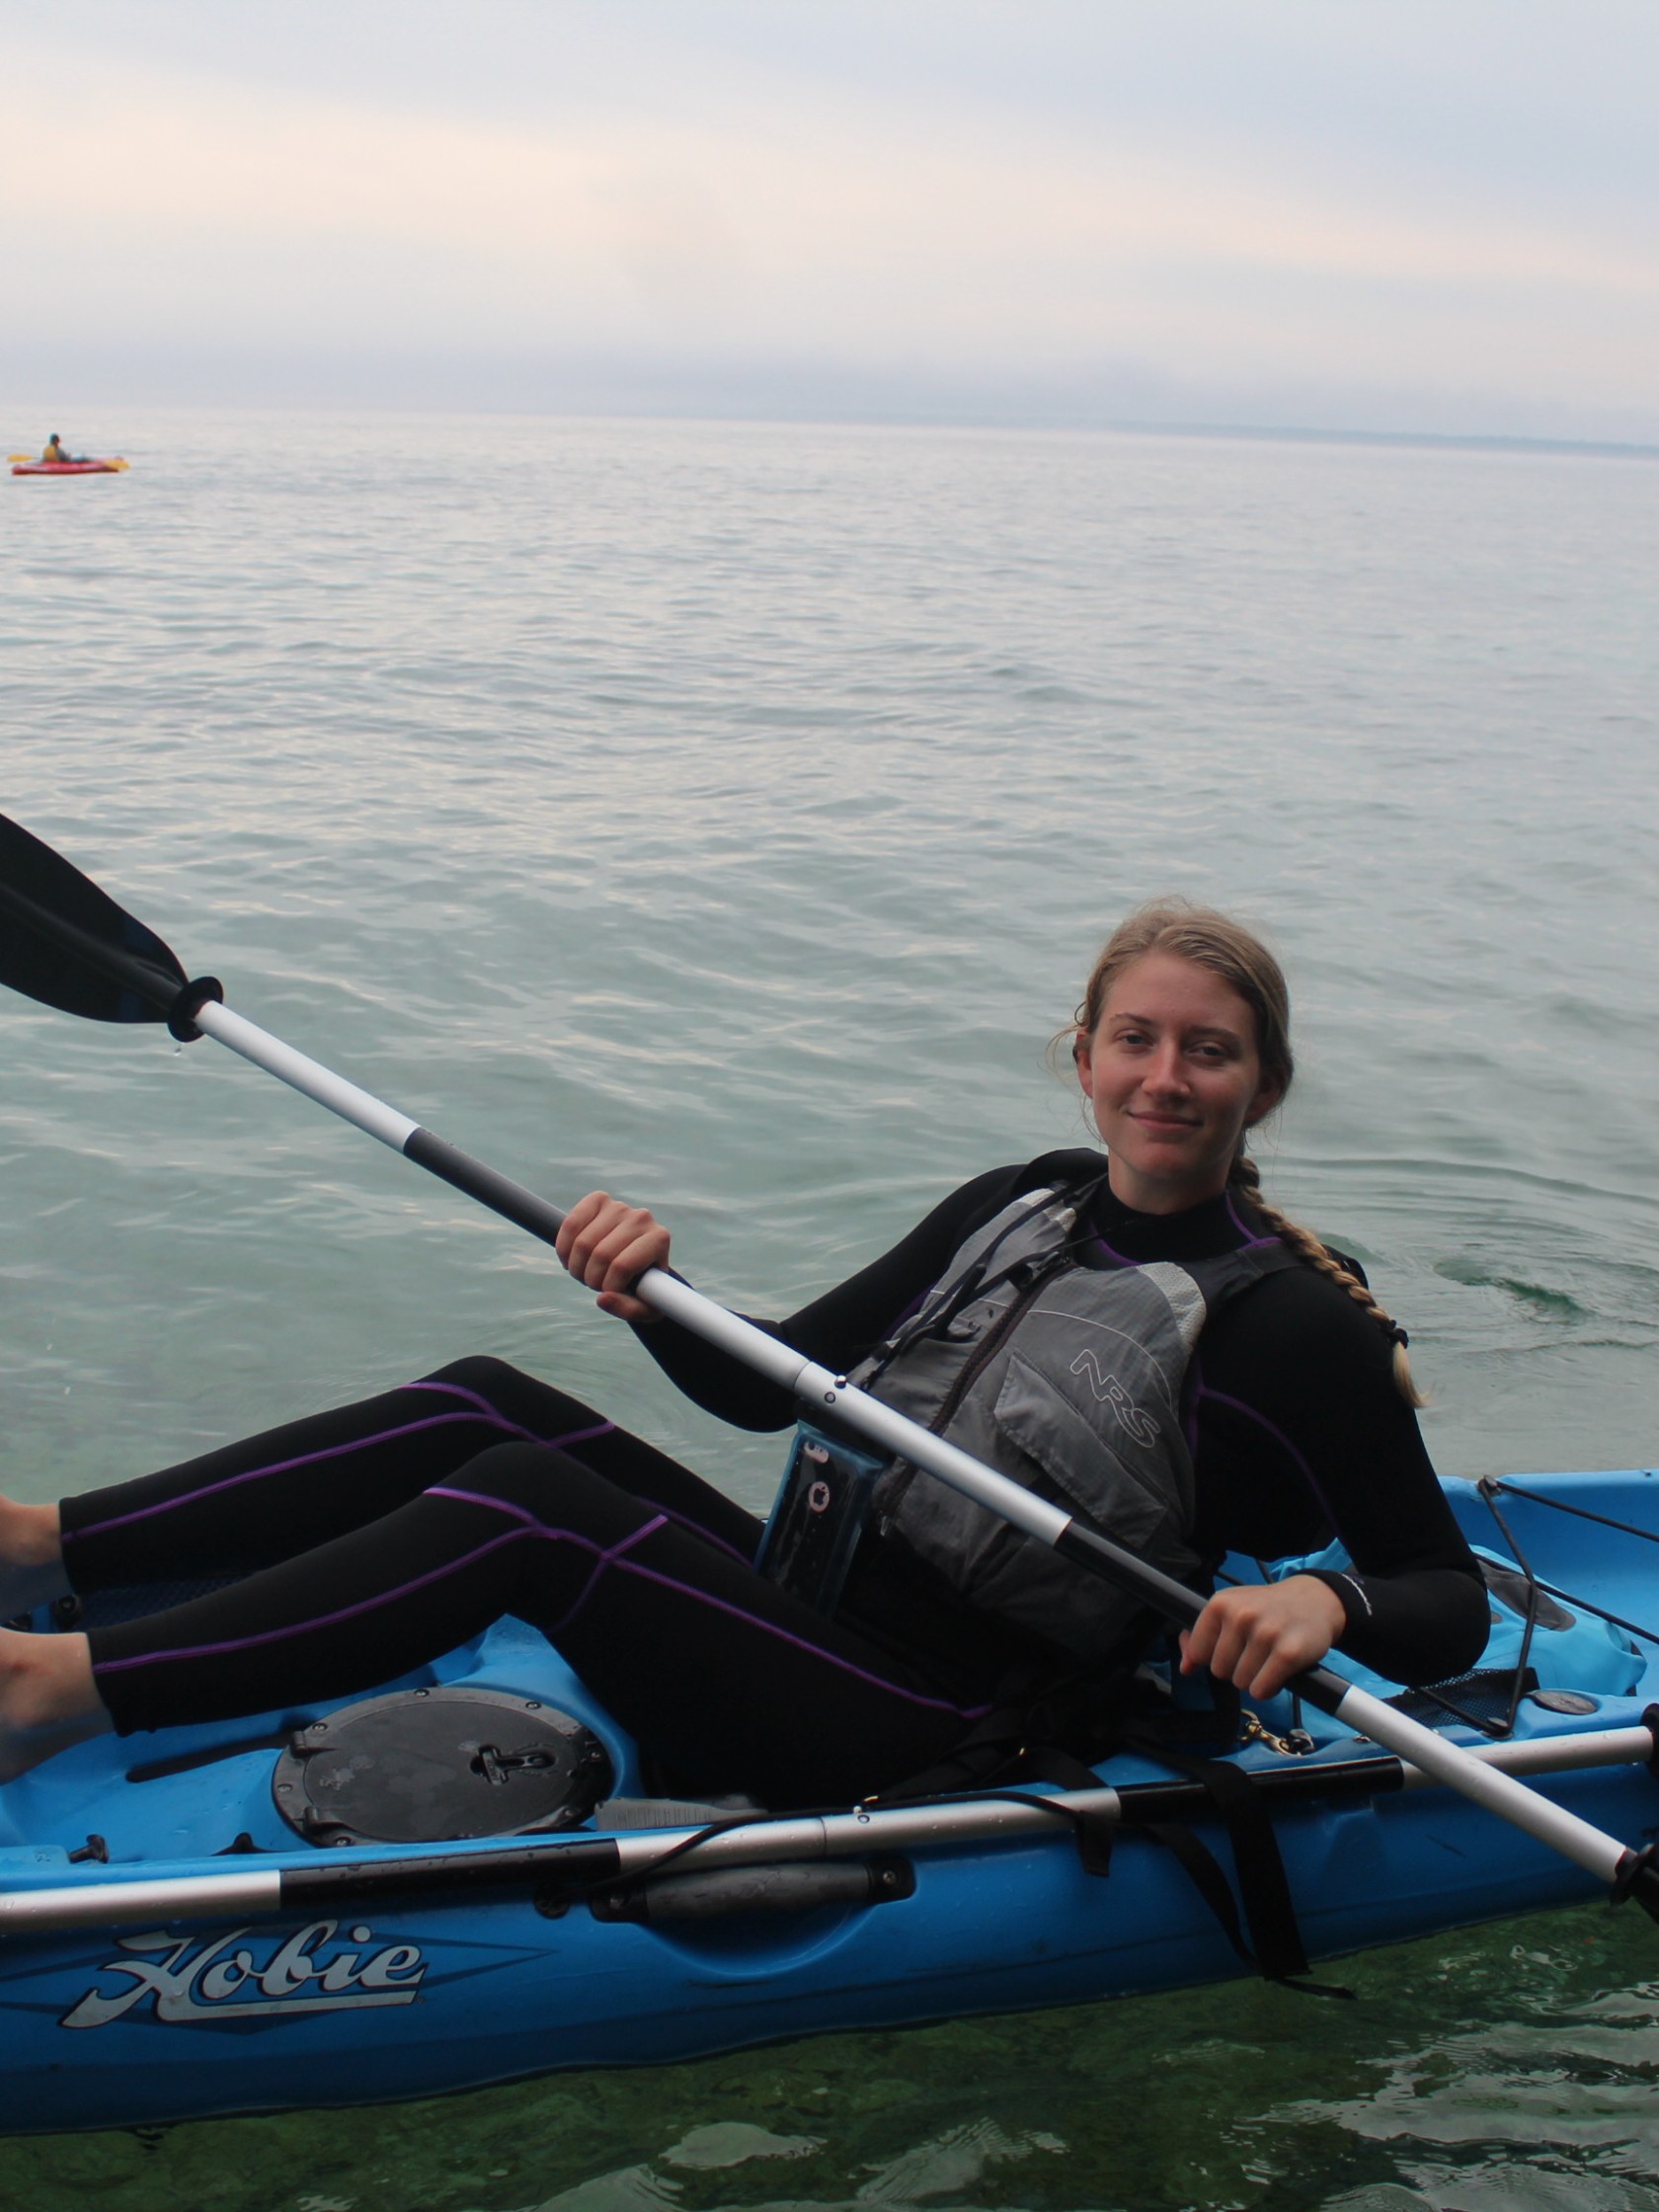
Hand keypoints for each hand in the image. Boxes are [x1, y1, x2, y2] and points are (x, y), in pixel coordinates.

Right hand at [554, 1191, 670, 1324]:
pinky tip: (569, 1259)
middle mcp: (641, 1217)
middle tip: (594, 1284)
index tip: (609, 1293)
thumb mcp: (645, 1308)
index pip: (622, 1266)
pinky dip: (563, 1247)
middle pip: (601, 1254)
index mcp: (659, 1239)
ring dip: (576, 1267)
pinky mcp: (598, 1200)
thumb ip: (627, 1309)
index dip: (608, 1286)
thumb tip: (602, 1299)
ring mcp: (619, 1206)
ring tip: (584, 1274)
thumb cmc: (644, 1288)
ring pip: (583, 1242)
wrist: (637, 1263)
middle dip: (590, 1278)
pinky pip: (571, 1224)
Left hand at [1178, 1574, 1346, 1700]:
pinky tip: (1277, 1672)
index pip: (1198, 1652)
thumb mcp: (1230, 1609)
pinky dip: (1268, 1688)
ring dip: (1254, 1679)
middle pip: (1219, 1671)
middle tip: (1254, 1652)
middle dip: (1235, 1668)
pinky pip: (1262, 1690)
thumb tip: (1185, 1668)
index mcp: (1220, 1604)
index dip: (1213, 1657)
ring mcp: (1265, 1634)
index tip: (1230, 1648)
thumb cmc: (1266, 1608)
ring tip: (1267, 1658)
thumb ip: (1202, 1636)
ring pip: (1241, 1683)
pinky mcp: (1288, 1653)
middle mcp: (1241, 1616)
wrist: (1314, 1600)